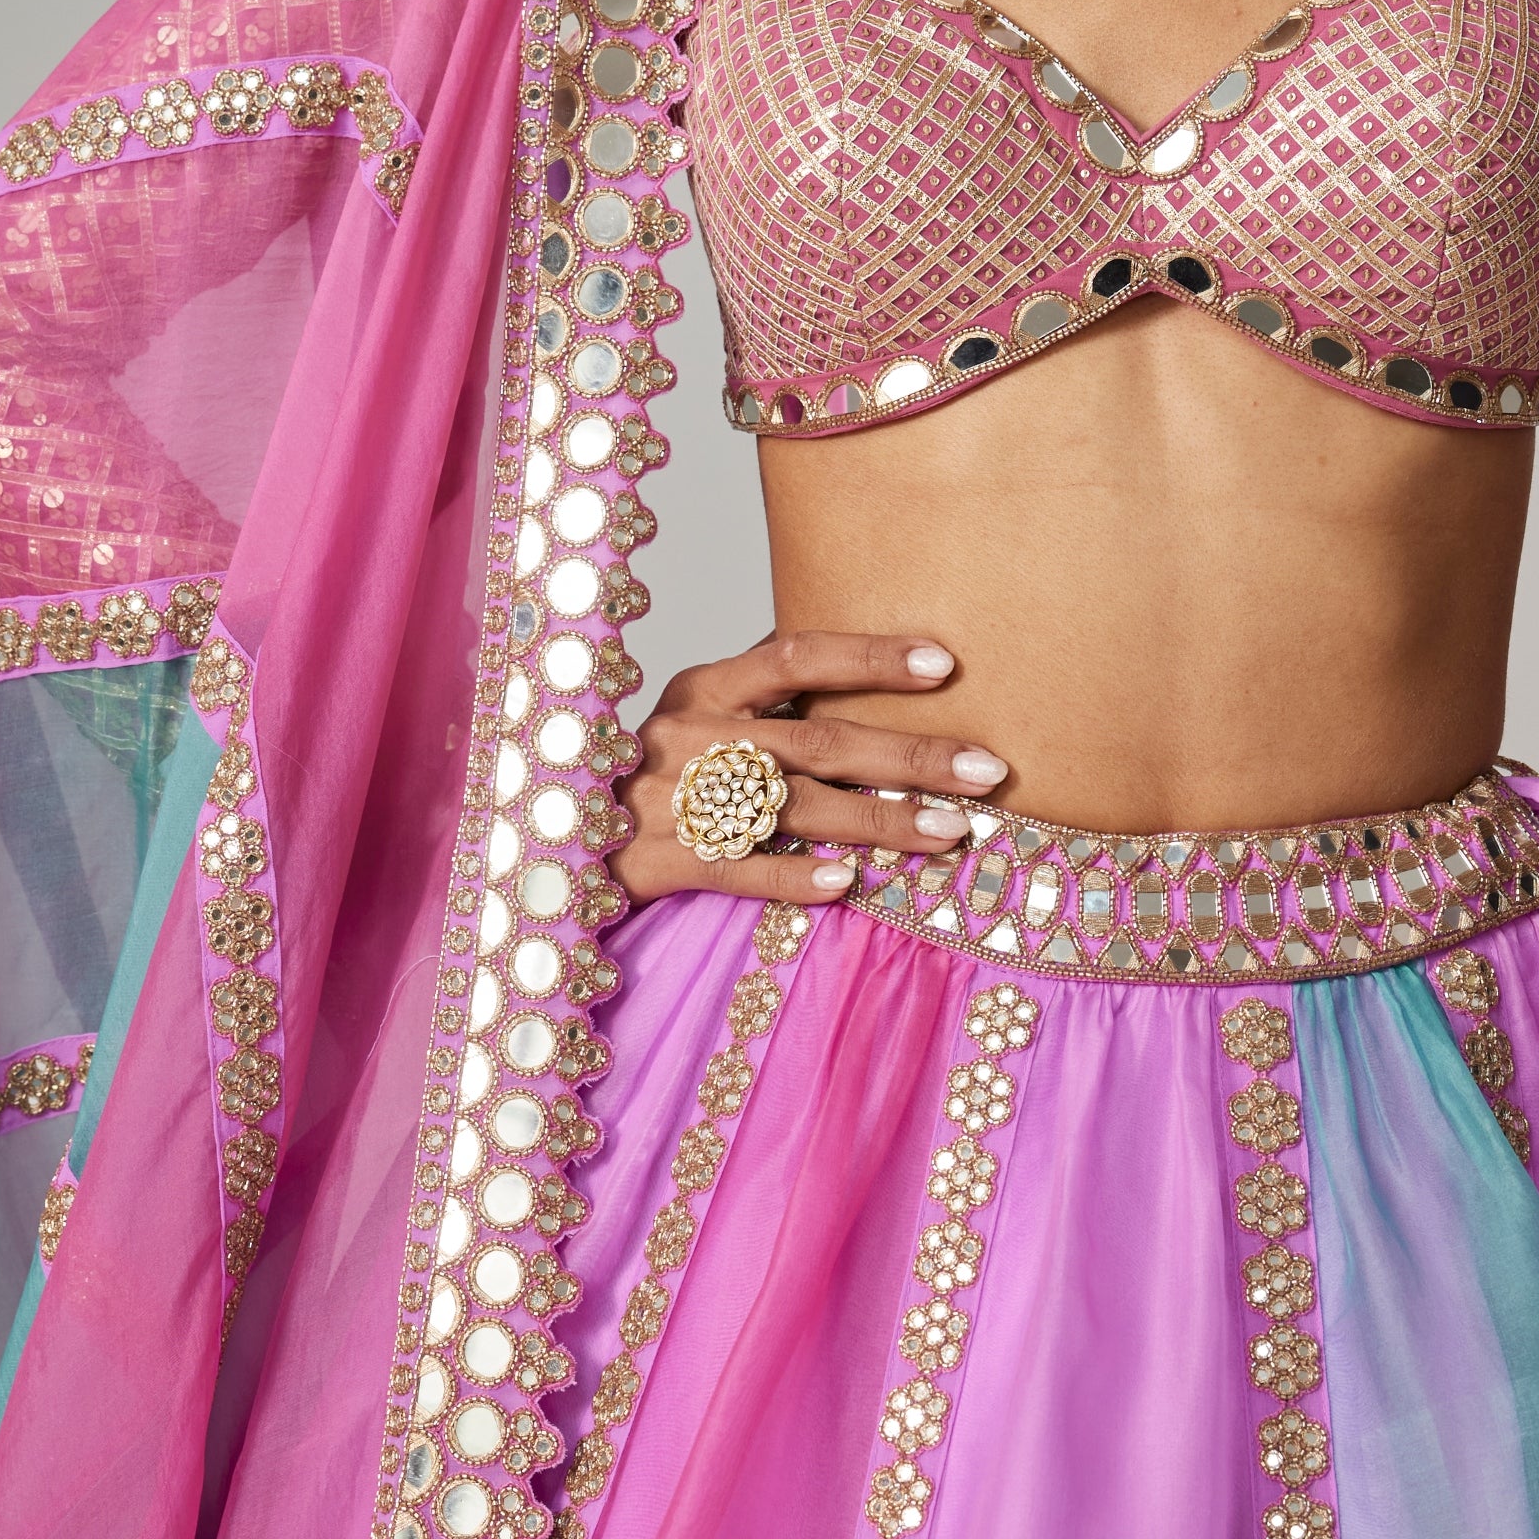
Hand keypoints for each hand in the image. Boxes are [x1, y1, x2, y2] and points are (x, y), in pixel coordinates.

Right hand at [614, 630, 1007, 906]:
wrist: (552, 832)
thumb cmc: (651, 771)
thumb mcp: (694, 714)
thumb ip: (765, 699)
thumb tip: (871, 681)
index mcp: (705, 686)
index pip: (799, 655)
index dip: (872, 658)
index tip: (944, 664)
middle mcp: (695, 734)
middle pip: (822, 740)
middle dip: (911, 754)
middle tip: (986, 769)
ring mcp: (677, 798)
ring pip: (799, 808)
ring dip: (883, 819)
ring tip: (953, 830)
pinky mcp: (663, 860)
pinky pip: (745, 870)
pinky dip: (798, 877)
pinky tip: (853, 883)